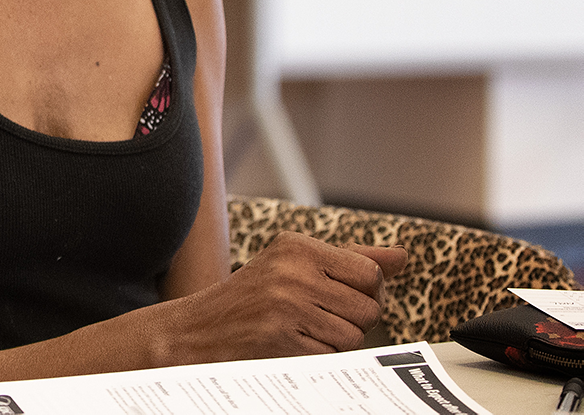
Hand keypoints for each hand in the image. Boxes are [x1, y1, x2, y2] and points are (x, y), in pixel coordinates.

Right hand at [162, 231, 408, 360]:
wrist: (199, 328)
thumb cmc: (253, 297)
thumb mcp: (296, 265)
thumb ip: (351, 260)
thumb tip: (403, 257)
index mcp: (298, 245)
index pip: (371, 274)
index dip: (368, 294)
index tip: (343, 298)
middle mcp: (293, 270)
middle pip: (369, 309)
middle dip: (353, 321)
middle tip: (320, 317)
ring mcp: (287, 303)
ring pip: (354, 336)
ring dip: (336, 342)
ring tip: (305, 330)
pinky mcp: (282, 336)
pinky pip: (332, 356)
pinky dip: (318, 357)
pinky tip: (293, 343)